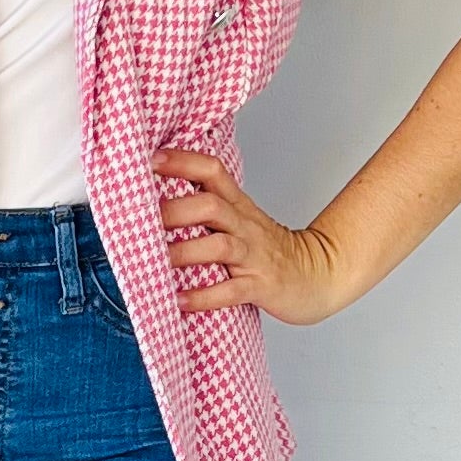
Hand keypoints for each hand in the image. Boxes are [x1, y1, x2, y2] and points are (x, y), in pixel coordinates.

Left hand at [149, 146, 346, 325]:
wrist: (318, 275)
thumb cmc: (269, 249)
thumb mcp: (241, 219)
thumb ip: (207, 206)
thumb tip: (156, 199)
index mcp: (238, 205)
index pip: (212, 171)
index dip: (182, 161)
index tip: (150, 160)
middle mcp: (245, 225)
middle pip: (211, 206)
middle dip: (175, 211)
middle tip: (142, 219)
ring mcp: (254, 256)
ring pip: (219, 246)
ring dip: (183, 253)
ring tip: (154, 262)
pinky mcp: (262, 286)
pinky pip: (231, 291)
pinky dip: (204, 296)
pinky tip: (179, 301)